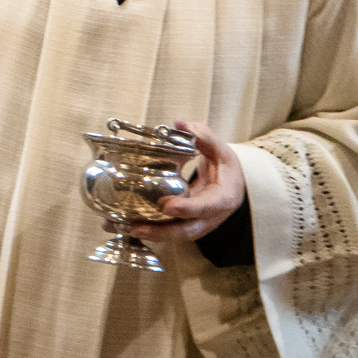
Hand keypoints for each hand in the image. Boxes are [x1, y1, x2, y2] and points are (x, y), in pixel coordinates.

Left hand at [131, 120, 245, 243]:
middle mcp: (211, 216)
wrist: (234, 185)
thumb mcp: (220, 150)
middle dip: (162, 231)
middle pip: (188, 230)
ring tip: (122, 227)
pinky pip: (168, 230)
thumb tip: (181, 123)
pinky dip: (148, 230)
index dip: (187, 209)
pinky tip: (123, 225)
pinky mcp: (185, 224)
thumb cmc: (226, 168)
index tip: (166, 206)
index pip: (207, 207)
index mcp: (223, 198)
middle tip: (136, 226)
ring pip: (175, 234)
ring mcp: (198, 223)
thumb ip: (203, 137)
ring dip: (150, 233)